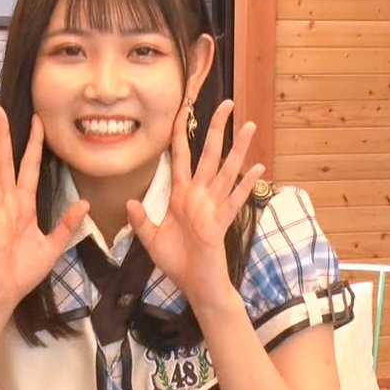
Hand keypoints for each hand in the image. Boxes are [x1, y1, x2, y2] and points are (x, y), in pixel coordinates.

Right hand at [0, 105, 88, 317]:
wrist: (3, 296)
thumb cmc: (22, 272)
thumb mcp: (53, 246)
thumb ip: (67, 225)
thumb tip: (84, 204)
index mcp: (23, 206)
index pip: (28, 168)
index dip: (33, 144)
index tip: (37, 120)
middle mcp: (7, 206)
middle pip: (5, 164)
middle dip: (2, 136)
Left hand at [127, 99, 263, 309]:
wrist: (195, 286)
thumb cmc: (177, 262)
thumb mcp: (151, 240)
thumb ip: (141, 220)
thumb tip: (130, 201)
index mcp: (180, 195)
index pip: (180, 157)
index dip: (179, 134)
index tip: (182, 111)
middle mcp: (198, 195)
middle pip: (208, 154)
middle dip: (216, 128)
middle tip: (226, 103)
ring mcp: (211, 207)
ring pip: (225, 170)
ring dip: (238, 148)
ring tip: (248, 125)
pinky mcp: (220, 223)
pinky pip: (234, 200)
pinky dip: (245, 185)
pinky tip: (258, 168)